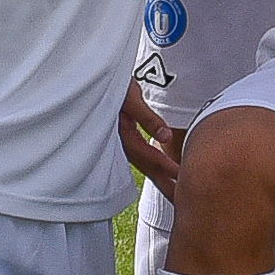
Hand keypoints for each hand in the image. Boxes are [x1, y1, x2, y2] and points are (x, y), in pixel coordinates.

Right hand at [119, 79, 185, 200]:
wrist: (92, 75)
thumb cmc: (111, 81)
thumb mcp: (130, 96)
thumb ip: (147, 118)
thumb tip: (166, 137)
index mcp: (120, 133)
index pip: (146, 154)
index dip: (164, 164)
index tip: (182, 175)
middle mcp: (118, 141)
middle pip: (145, 166)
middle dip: (163, 182)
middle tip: (182, 200)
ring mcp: (118, 140)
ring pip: (142, 162)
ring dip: (158, 176)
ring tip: (176, 191)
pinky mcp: (121, 134)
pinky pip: (139, 154)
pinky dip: (151, 164)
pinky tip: (160, 170)